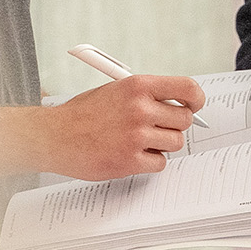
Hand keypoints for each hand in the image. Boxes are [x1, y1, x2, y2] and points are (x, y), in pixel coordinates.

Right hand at [32, 75, 206, 180]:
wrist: (55, 136)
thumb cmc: (83, 113)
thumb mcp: (116, 89)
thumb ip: (146, 95)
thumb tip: (178, 103)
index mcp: (138, 86)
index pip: (187, 88)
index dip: (195, 100)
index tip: (192, 106)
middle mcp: (140, 109)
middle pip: (184, 120)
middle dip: (174, 125)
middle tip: (158, 127)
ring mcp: (136, 136)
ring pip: (175, 143)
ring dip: (162, 145)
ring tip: (139, 141)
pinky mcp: (130, 160)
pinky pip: (160, 163)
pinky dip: (151, 161)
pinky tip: (132, 154)